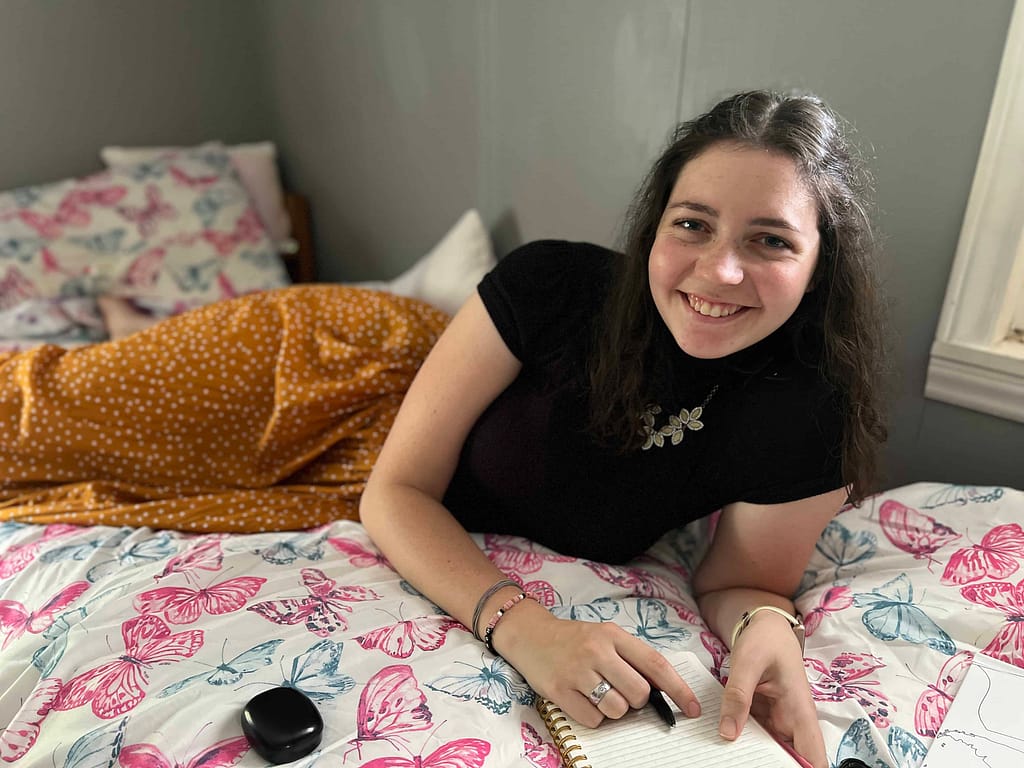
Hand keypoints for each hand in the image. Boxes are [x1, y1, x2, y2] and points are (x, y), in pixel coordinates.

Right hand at [492, 602, 700, 727]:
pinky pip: (593, 720)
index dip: (679, 689)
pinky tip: (582, 699)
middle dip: (637, 701)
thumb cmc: (574, 638)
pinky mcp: (559, 690)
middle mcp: (597, 651)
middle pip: (639, 693)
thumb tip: (662, 691)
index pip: (655, 665)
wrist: (530, 635)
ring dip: (614, 709)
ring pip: (617, 709)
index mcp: (613, 635)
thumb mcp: (604, 636)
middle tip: (622, 692)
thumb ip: (631, 657)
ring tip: (598, 693)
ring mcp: (577, 671)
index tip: (693, 708)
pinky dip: (593, 717)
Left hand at [719, 612, 825, 767]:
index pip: (815, 757)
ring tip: (730, 758)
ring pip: (772, 752)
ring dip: (755, 756)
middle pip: (791, 760)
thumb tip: (728, 733)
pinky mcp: (764, 718)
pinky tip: (727, 744)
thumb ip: (738, 696)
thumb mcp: (747, 663)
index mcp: (800, 711)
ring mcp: (778, 721)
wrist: (764, 626)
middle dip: (768, 764)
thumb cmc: (764, 639)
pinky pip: (757, 738)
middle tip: (738, 764)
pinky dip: (744, 743)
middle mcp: (793, 722)